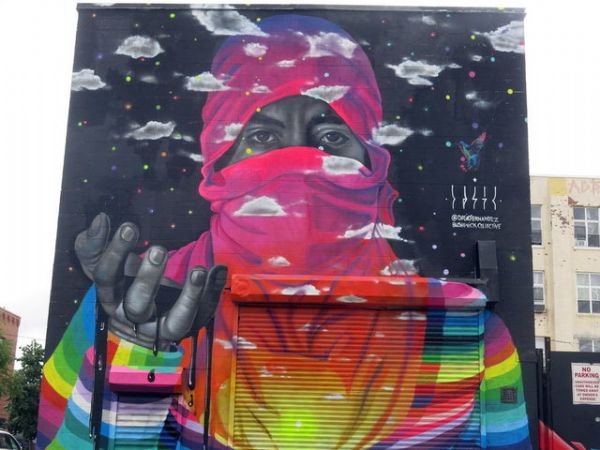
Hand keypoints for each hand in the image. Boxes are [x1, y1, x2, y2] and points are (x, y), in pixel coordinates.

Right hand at [74, 212, 226, 350]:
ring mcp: (164, 327)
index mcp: (110, 298)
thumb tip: (99, 219)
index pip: (106, 278)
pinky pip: (204, 313)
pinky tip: (218, 270)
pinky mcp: (188, 325)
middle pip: (138, 305)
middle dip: (148, 279)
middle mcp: (135, 318)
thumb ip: (94, 243)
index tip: (129, 226)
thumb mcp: (104, 262)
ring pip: (175, 323)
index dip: (115, 253)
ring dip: (189, 297)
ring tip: (198, 270)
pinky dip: (213, 292)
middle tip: (159, 250)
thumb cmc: (123, 282)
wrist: (144, 315)